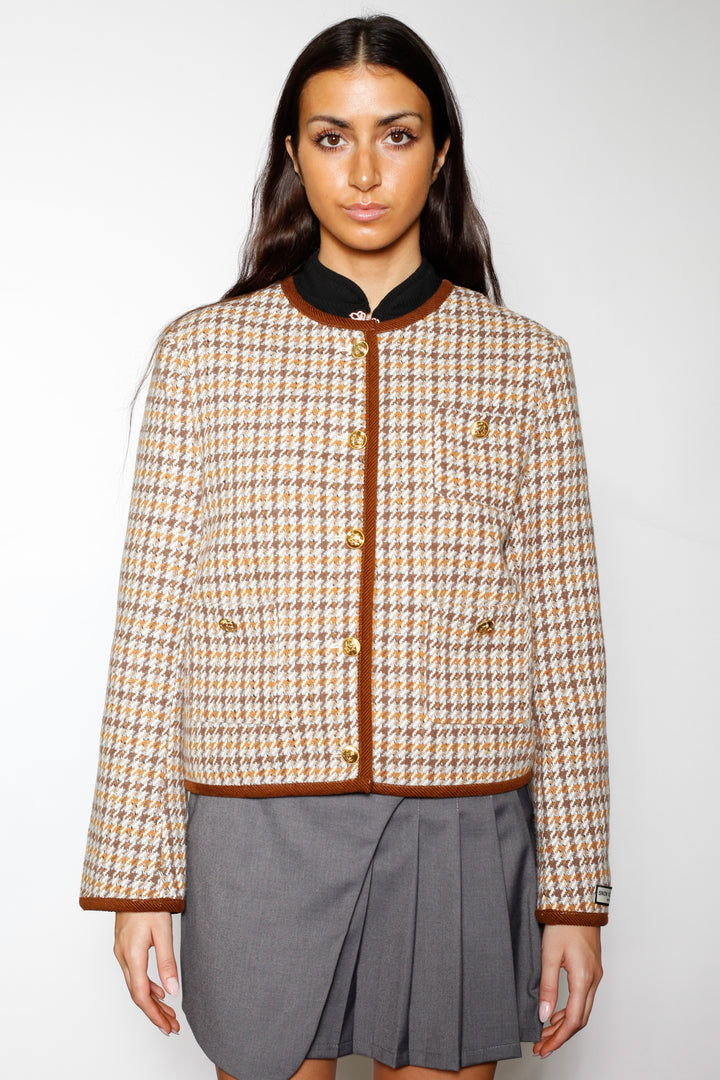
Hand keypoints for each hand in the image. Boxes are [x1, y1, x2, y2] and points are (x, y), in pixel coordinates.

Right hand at [113, 912, 180, 1034]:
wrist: (133, 882)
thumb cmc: (148, 901)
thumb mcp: (163, 931)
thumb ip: (167, 961)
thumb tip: (172, 991)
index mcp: (132, 955)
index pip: (142, 996)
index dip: (155, 1015)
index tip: (168, 1027)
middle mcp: (123, 957)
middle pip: (138, 994)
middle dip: (155, 1013)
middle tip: (172, 1026)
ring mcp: (122, 952)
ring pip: (136, 985)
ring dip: (152, 1001)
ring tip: (169, 1013)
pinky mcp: (124, 946)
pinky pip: (135, 973)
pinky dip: (147, 986)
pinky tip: (159, 991)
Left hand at [533, 924, 602, 1057]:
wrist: (578, 902)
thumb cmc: (563, 924)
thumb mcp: (549, 954)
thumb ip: (548, 986)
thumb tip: (544, 1015)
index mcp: (584, 978)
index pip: (573, 1020)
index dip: (558, 1038)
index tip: (544, 1048)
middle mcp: (594, 980)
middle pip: (580, 1019)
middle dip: (560, 1036)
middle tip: (542, 1046)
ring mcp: (595, 975)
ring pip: (582, 1010)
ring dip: (564, 1024)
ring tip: (545, 1033)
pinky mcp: (592, 969)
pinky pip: (584, 998)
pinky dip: (570, 1010)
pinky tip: (556, 1013)